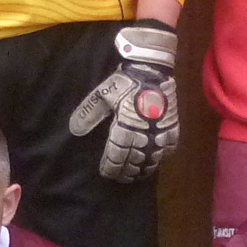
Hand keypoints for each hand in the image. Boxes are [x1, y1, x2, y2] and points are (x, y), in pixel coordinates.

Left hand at [66, 23, 178, 181]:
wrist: (152, 69)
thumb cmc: (124, 82)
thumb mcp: (102, 95)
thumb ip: (88, 113)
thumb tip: (74, 130)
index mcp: (125, 127)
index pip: (117, 155)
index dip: (111, 167)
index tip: (106, 172)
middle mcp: (144, 133)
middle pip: (135, 161)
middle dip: (127, 171)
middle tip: (121, 177)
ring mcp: (160, 131)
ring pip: (153, 158)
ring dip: (144, 168)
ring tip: (137, 175)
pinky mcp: (172, 125)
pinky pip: (169, 146)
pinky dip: (162, 157)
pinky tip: (156, 161)